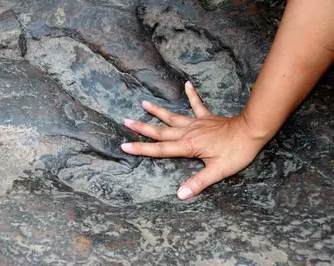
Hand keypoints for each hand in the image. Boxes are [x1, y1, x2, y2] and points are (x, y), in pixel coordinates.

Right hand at [121, 82, 268, 199]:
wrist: (251, 130)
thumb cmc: (236, 152)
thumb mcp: (218, 171)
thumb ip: (198, 182)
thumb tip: (180, 194)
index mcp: (187, 146)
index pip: (159, 149)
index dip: (141, 148)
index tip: (124, 145)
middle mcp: (188, 132)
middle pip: (160, 131)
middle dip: (142, 128)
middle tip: (126, 121)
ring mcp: (196, 123)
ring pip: (172, 117)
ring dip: (157, 111)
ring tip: (144, 103)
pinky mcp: (206, 118)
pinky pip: (197, 104)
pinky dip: (192, 95)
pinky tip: (187, 84)